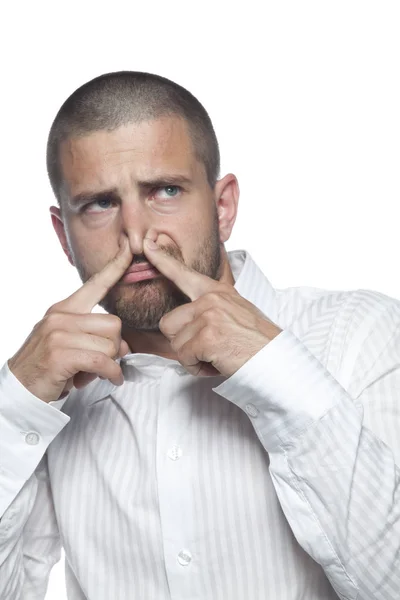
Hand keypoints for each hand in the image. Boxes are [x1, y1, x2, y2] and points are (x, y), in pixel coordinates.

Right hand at [8, 238, 132, 403]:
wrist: (20, 388)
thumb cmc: (48, 366)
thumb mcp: (68, 342)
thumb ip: (94, 336)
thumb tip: (124, 345)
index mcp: (64, 308)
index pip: (95, 284)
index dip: (115, 267)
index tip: (127, 249)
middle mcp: (61, 316)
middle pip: (114, 323)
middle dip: (115, 346)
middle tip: (103, 361)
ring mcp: (59, 334)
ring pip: (110, 344)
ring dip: (110, 363)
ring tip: (92, 371)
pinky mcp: (61, 355)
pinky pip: (102, 361)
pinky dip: (112, 373)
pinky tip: (111, 379)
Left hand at [143, 238, 281, 376]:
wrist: (276, 360)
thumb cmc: (257, 343)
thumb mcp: (236, 312)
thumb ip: (211, 308)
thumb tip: (189, 318)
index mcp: (217, 292)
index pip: (183, 274)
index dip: (163, 260)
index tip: (148, 245)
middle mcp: (211, 299)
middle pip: (169, 323)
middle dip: (183, 342)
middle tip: (208, 349)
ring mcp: (209, 316)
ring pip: (175, 343)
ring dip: (192, 357)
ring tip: (217, 355)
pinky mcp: (208, 336)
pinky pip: (185, 358)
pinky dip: (198, 367)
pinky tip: (217, 364)